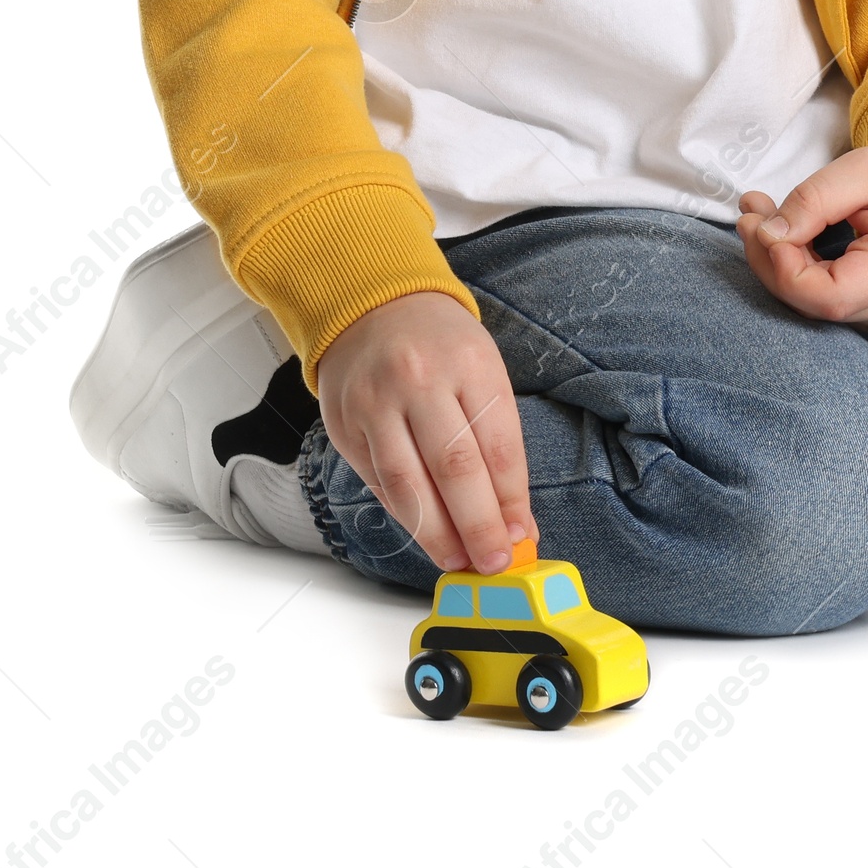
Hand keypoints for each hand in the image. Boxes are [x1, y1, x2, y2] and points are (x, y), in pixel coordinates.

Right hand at [316, 290, 536, 574]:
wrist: (372, 304)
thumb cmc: (440, 344)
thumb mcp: (482, 371)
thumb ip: (497, 442)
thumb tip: (514, 517)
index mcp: (468, 363)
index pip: (497, 445)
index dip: (511, 501)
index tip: (522, 536)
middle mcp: (419, 380)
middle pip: (455, 470)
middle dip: (478, 527)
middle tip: (495, 562)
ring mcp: (376, 404)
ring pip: (409, 486)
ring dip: (438, 535)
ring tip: (459, 561)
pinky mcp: (345, 426)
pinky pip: (379, 484)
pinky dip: (406, 516)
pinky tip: (426, 534)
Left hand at [736, 140, 867, 334]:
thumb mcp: (863, 169)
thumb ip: (813, 201)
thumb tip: (767, 234)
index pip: (828, 298)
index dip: (782, 268)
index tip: (760, 223)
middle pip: (816, 307)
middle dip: (771, 261)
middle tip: (751, 211)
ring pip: (817, 308)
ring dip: (781, 265)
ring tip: (763, 214)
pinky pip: (830, 303)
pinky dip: (801, 272)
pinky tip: (788, 236)